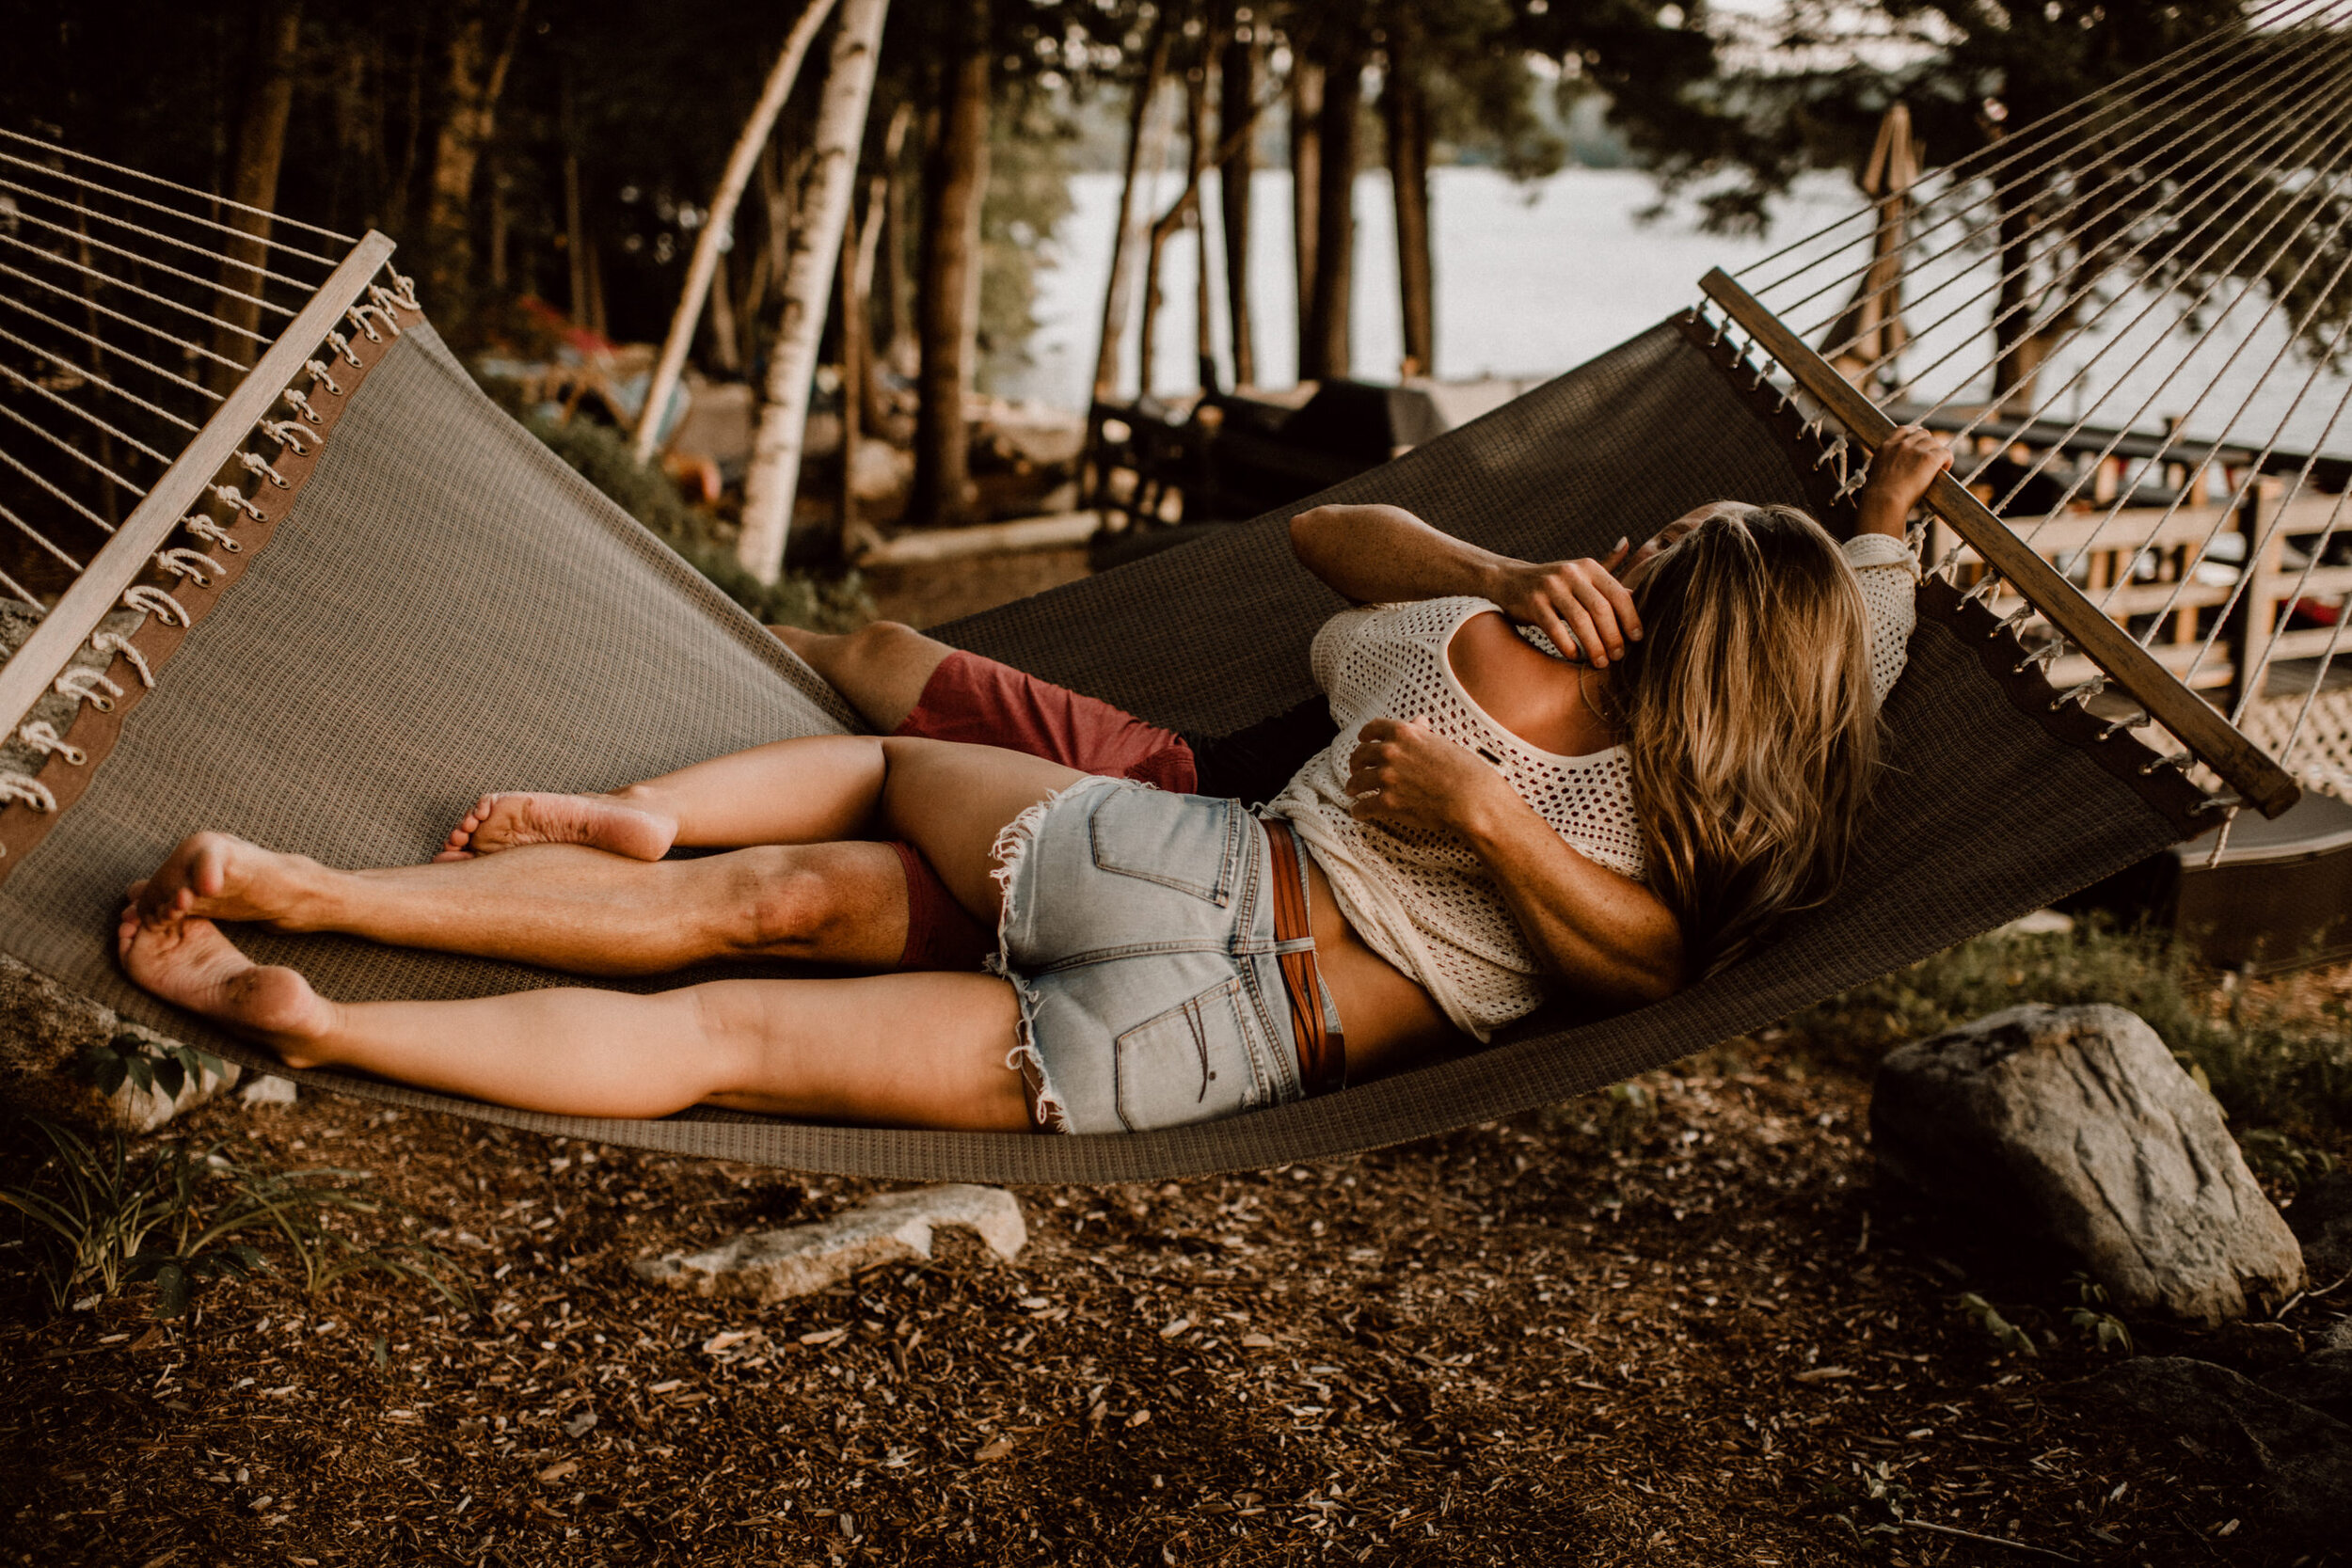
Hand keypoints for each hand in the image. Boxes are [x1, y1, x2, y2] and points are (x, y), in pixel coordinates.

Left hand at [1345, 717, 1507, 836]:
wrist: (1470, 797)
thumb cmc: (1463, 769)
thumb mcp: (1441, 742)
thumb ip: (1423, 732)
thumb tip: (1418, 720)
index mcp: (1402, 733)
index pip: (1373, 728)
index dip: (1365, 735)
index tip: (1362, 740)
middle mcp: (1389, 752)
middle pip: (1360, 754)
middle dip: (1355, 763)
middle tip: (1355, 770)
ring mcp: (1386, 777)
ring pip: (1357, 781)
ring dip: (1352, 786)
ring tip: (1352, 791)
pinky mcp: (1387, 802)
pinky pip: (1364, 807)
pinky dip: (1359, 811)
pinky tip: (1359, 813)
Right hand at [1487, 544, 1640, 666]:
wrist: (1509, 580)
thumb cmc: (1553, 584)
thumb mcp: (1581, 576)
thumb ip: (1607, 583)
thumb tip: (1637, 591)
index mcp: (1589, 567)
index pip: (1617, 594)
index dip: (1631, 618)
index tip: (1637, 640)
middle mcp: (1571, 573)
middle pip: (1600, 609)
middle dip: (1612, 636)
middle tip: (1618, 657)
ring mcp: (1550, 587)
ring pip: (1579, 621)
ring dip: (1593, 646)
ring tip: (1600, 662)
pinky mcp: (1533, 602)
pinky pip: (1555, 628)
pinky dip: (1567, 645)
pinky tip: (1574, 656)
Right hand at [1857, 425, 1952, 529]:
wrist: (1883, 501)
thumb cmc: (1878, 497)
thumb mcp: (1875, 474)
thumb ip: (1884, 466)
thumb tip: (1887, 473)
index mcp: (1886, 446)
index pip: (1904, 430)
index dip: (1914, 435)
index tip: (1918, 443)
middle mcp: (1901, 445)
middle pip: (1922, 434)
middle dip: (1928, 443)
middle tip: (1931, 456)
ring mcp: (1915, 450)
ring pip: (1934, 442)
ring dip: (1937, 452)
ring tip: (1939, 466)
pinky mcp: (1929, 459)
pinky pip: (1945, 452)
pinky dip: (1947, 460)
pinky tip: (1945, 468)